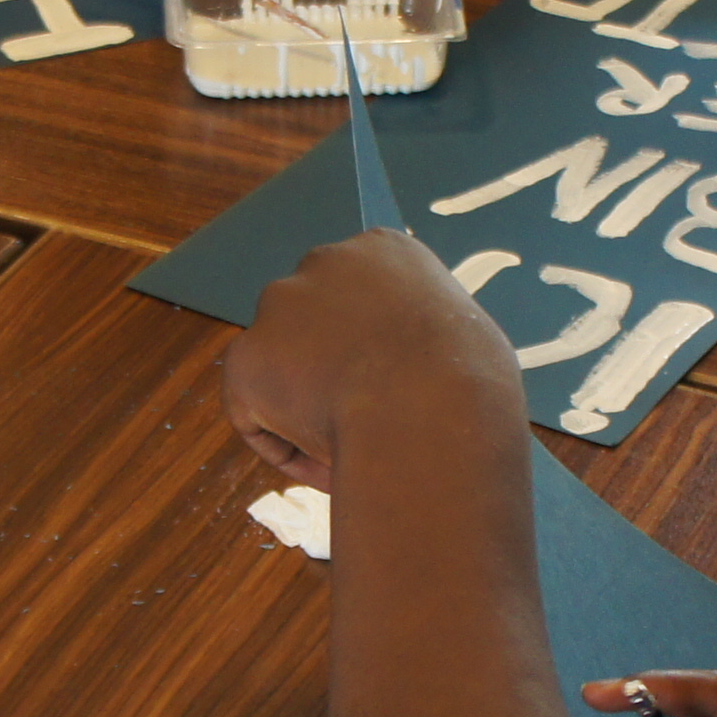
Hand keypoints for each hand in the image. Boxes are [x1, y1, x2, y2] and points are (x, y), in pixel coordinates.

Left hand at [224, 230, 518, 492]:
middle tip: (363, 421)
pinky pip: (254, 415)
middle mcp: (324, 261)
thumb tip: (410, 369)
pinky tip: (329, 467)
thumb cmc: (470, 384)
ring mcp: (279, 305)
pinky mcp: (246, 357)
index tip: (391, 386)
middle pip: (315, 322)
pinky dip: (285, 448)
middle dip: (331, 370)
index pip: (362, 294)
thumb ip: (423, 338)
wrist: (432, 410)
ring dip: (307, 408)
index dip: (374, 347)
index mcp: (384, 249)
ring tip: (352, 453)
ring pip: (282, 369)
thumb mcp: (466, 339)